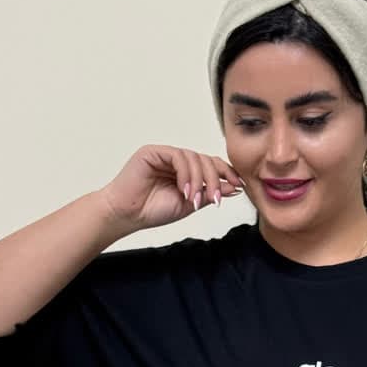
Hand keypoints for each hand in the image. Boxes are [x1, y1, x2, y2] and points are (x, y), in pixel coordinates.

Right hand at [99, 144, 243, 232]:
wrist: (128, 215)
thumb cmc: (153, 211)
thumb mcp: (190, 204)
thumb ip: (209, 193)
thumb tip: (234, 187)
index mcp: (186, 171)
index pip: (210, 164)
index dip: (226, 172)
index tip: (238, 185)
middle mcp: (177, 161)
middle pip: (205, 159)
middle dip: (214, 178)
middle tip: (215, 198)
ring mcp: (165, 154)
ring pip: (194, 157)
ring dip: (199, 180)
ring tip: (193, 199)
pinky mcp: (153, 152)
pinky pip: (178, 156)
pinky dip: (185, 173)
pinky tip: (184, 189)